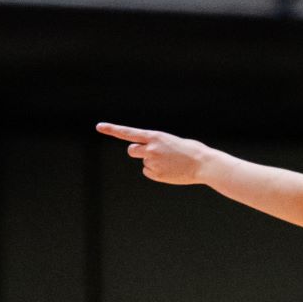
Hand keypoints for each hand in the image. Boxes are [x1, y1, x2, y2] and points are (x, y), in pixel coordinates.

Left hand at [97, 121, 216, 185]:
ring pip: (143, 162)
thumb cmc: (191, 150)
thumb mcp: (171, 141)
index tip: (99, 126)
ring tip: (168, 162)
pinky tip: (170, 170)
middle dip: (139, 151)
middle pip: (132, 150)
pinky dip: (156, 172)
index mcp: (154, 136)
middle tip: (154, 153)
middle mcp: (150, 149)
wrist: (203, 164)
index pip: (128, 132)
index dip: (112, 129)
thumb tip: (147, 155)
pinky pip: (149, 172)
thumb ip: (156, 144)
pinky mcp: (155, 175)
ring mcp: (152, 163)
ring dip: (151, 162)